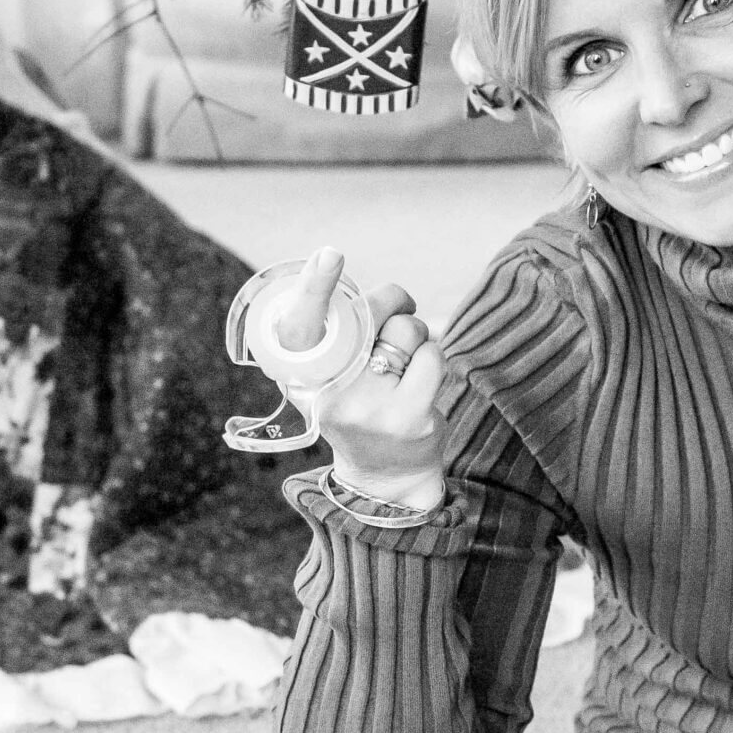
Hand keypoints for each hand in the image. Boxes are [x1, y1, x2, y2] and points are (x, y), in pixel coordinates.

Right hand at [275, 246, 447, 509]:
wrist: (386, 478)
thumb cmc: (359, 408)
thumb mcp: (328, 380)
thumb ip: (330, 338)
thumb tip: (342, 276)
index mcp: (303, 378)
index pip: (301, 324)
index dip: (314, 286)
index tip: (330, 254)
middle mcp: (331, 394)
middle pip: (369, 313)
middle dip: (392, 300)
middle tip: (399, 307)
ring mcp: (370, 408)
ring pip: (405, 331)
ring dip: (415, 334)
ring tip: (404, 360)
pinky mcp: (409, 418)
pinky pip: (430, 356)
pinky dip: (431, 357)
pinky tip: (422, 380)